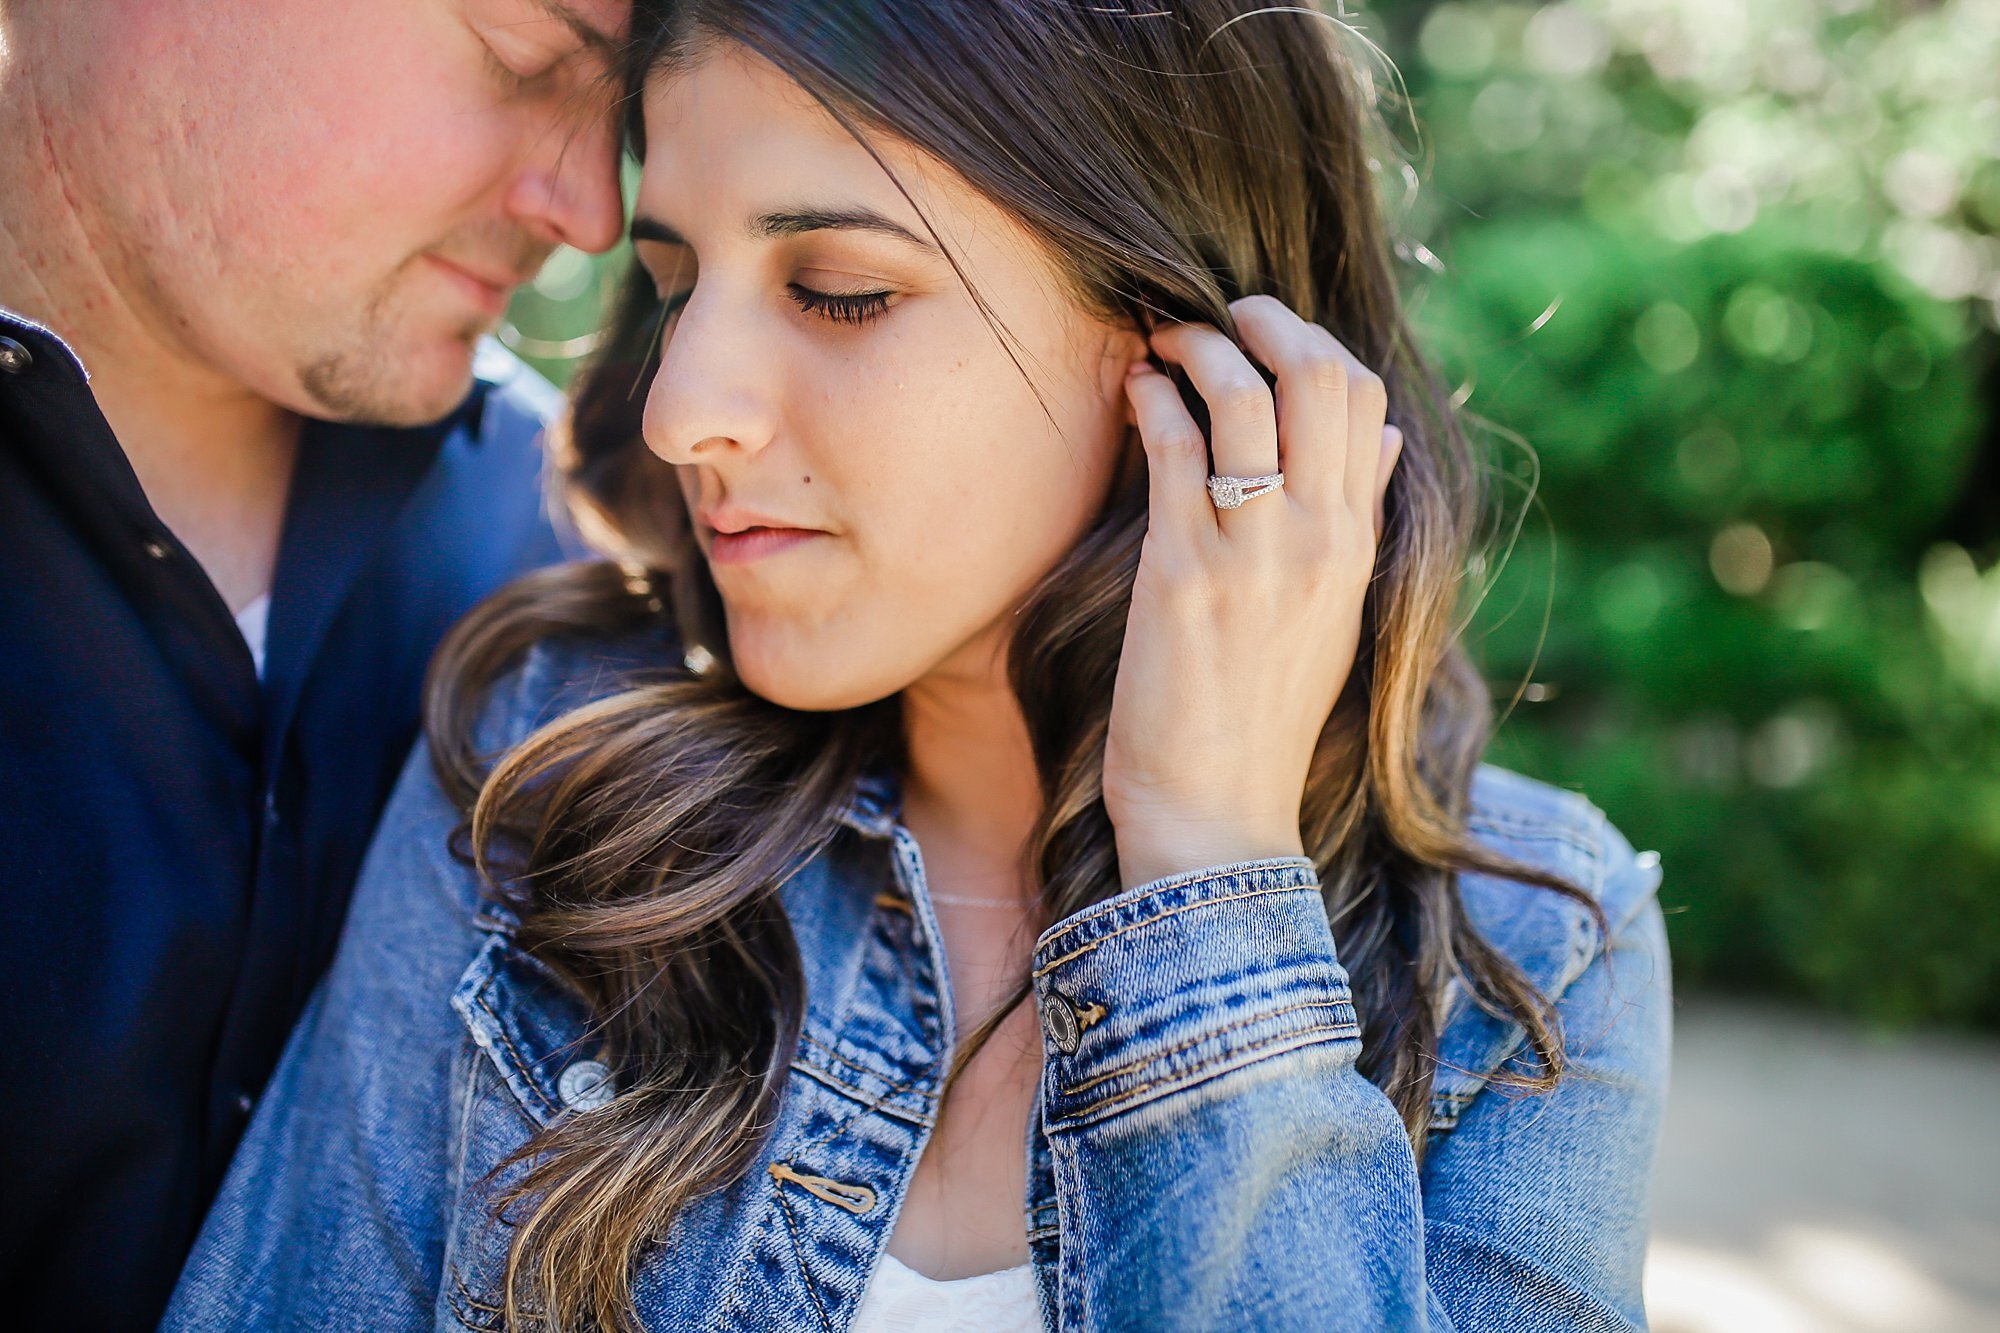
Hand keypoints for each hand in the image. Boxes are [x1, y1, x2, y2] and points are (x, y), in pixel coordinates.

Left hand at [1102, 295, 1402, 889]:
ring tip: (1160, 342)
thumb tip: (1386, 439)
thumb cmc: (1263, 718)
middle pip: (1316, 376)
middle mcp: (1318, 538)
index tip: (1261, 335)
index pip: (1363, 398)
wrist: (1220, 815)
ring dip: (1196, 347)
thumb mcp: (1335, 614)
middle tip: (1213, 314)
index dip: (1312, 343)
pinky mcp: (1184, 574)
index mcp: (1356, 544)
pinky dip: (1152, 399)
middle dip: (1260, 321)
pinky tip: (1133, 393)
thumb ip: (1359, 519)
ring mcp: (1255, 554)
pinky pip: (1176, 449)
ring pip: (1243, 396)